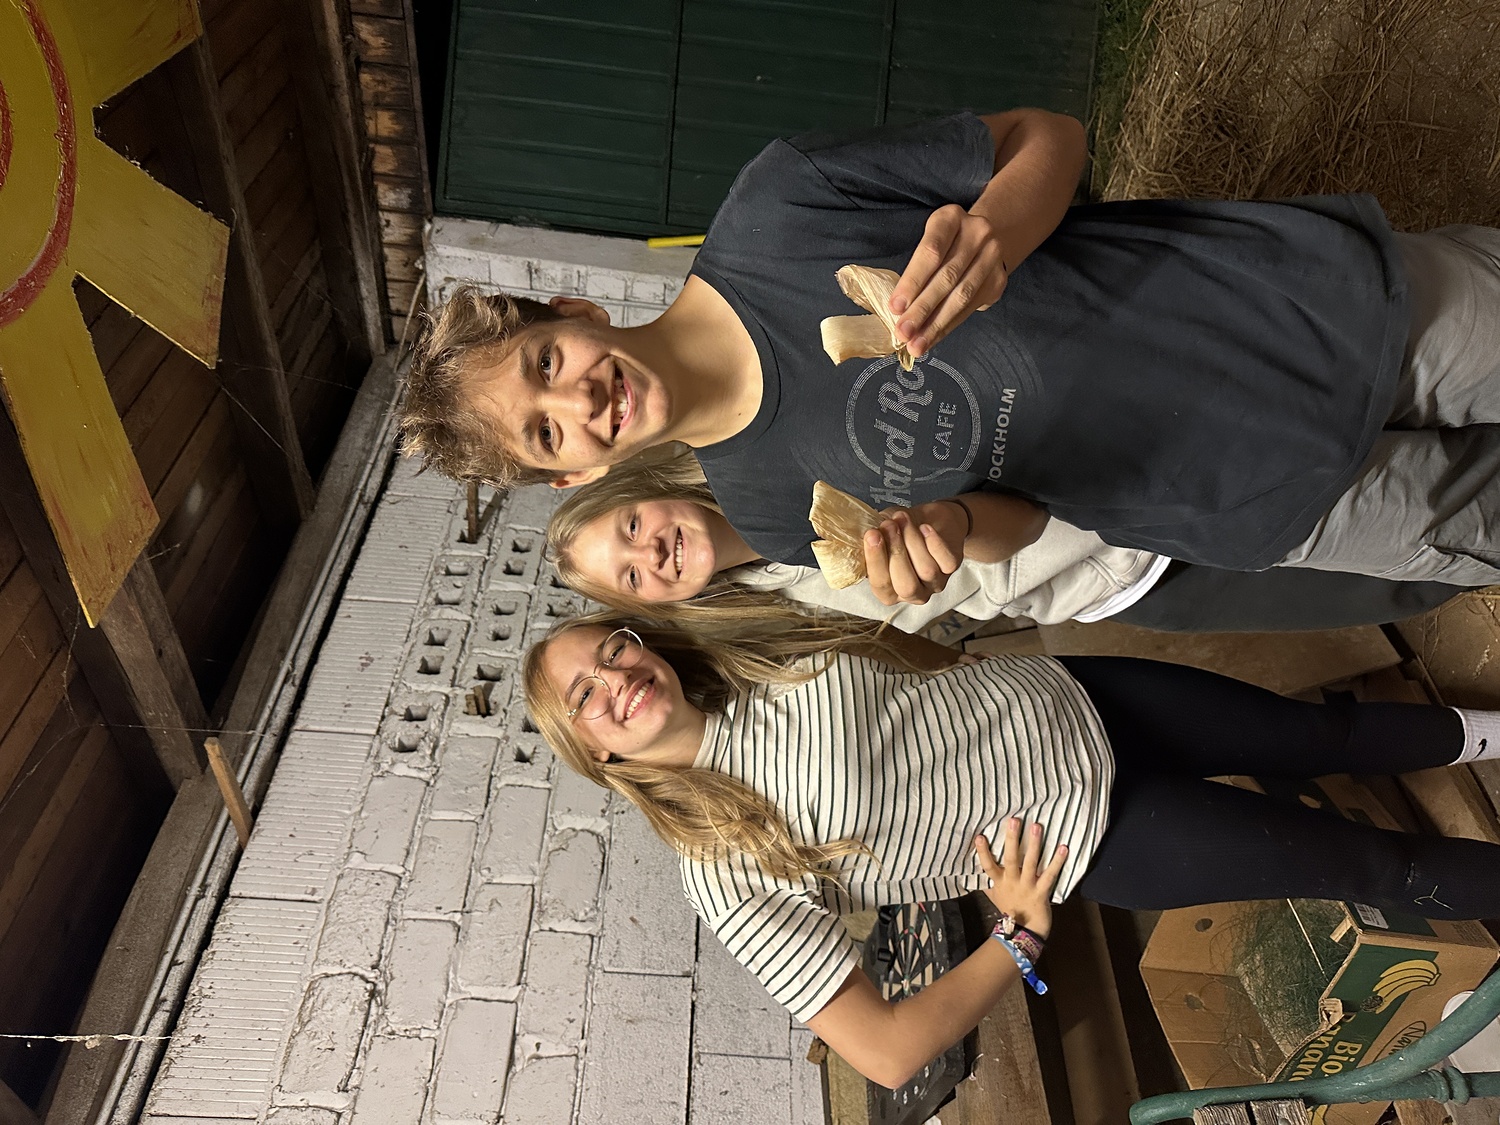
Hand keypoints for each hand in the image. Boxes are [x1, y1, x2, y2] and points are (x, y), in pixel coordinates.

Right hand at [862, 502, 965, 605]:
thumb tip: (864, 537)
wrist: (930, 518)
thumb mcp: (880, 532)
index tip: (872, 534)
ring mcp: (934, 582)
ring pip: (927, 571)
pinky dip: (934, 543)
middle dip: (896, 553)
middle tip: (889, 526)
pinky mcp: (952, 568)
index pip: (882, 586)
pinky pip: (946, 562)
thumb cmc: (900, 528)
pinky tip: (924, 527)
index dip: (876, 561)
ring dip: (913, 541)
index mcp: (889, 590)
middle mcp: (912, 592)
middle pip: (907, 585)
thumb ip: (872, 539)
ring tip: (903, 518)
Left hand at [889, 204, 1007, 356]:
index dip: (912, 282)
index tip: (896, 307)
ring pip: (961, 296)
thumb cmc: (944, 244)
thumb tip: (899, 310)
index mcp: (950, 218)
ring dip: (936, 324)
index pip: (931, 252)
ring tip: (917, 344)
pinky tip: (932, 338)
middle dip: (922, 309)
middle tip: (904, 332)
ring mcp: (992, 256)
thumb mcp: (929, 243)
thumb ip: (916, 270)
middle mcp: (976, 233)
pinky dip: (948, 326)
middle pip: (947, 277)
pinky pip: (971, 307)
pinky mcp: (998, 279)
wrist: (981, 239)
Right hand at [974, 818, 1067, 939]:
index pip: (988, 866)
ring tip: (1036, 827)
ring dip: (1034, 844)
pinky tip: (1064, 848)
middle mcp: (1013, 882)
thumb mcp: (995, 896)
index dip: (983, 852)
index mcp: (1001, 882)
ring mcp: (1027, 887)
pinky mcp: (1042, 892)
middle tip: (1014, 820)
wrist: (1025, 933)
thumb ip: (990, 882)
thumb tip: (975, 872)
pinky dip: (1057, 861)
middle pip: (1010, 859)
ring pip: (1030, 863)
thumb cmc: (1011, 911)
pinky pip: (1050, 875)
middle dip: (1012, 839)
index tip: (979, 836)